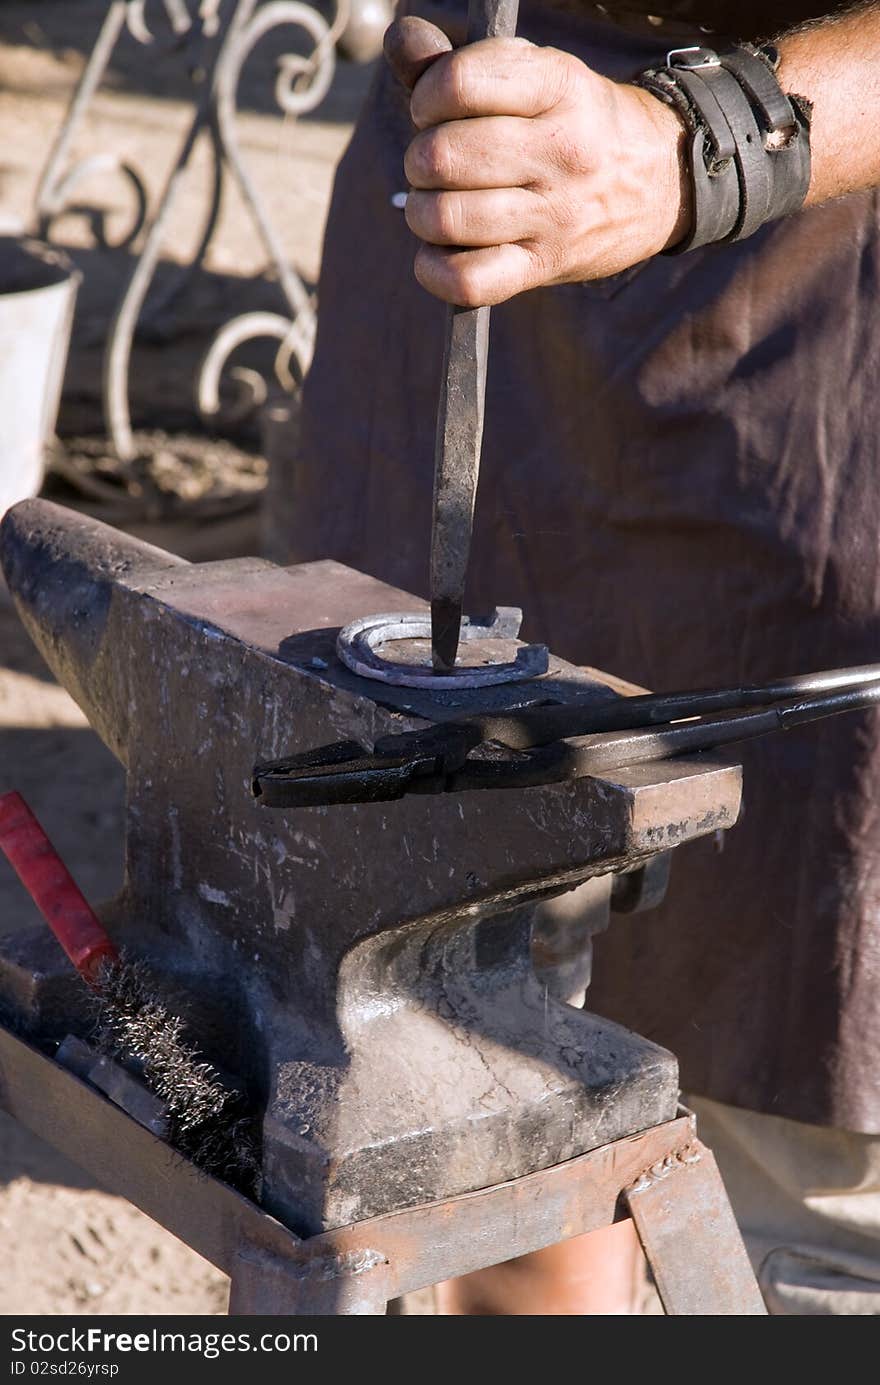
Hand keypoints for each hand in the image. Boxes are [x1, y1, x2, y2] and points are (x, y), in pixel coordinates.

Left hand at [385, 18, 690, 306]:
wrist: (659, 184)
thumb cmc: (572, 125)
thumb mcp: (534, 76)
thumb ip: (459, 62)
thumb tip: (402, 39)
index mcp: (558, 86)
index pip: (458, 84)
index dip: (425, 98)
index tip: (432, 111)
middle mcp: (562, 150)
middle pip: (444, 156)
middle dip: (419, 161)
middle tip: (433, 165)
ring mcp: (556, 215)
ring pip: (447, 218)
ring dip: (421, 214)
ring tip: (435, 206)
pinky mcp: (545, 266)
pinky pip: (469, 280)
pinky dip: (434, 270)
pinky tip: (437, 252)